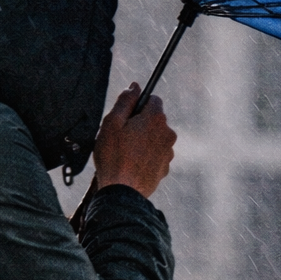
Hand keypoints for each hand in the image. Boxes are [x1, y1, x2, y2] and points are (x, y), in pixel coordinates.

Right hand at [93, 84, 175, 198]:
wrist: (122, 192)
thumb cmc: (113, 157)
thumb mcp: (112, 123)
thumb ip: (125, 101)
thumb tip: (135, 86)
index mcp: (155, 118)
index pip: (152, 99)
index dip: (137, 105)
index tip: (125, 117)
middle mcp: (168, 133)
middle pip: (154, 119)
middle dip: (140, 124)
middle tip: (121, 137)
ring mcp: (169, 151)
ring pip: (155, 138)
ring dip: (143, 141)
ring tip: (125, 154)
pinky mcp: (165, 167)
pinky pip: (156, 155)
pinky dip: (146, 156)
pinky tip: (132, 165)